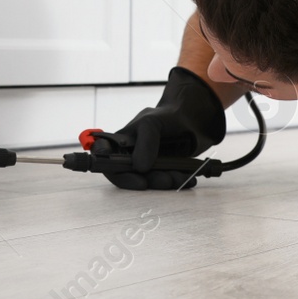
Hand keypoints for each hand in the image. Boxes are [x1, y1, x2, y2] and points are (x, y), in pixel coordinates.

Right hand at [100, 67, 225, 190]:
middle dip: (149, 180)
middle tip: (166, 180)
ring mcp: (147, 164)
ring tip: (181, 177)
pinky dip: (176, 181)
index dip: (113, 170)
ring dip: (165, 182)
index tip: (132, 175)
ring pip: (150, 181)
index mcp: (120, 142)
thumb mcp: (152, 123)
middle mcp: (130, 155)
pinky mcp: (162, 171)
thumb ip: (145, 143)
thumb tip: (140, 168)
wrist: (191, 117)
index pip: (106, 159)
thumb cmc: (165, 116)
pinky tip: (188, 177)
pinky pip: (165, 182)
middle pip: (131, 176)